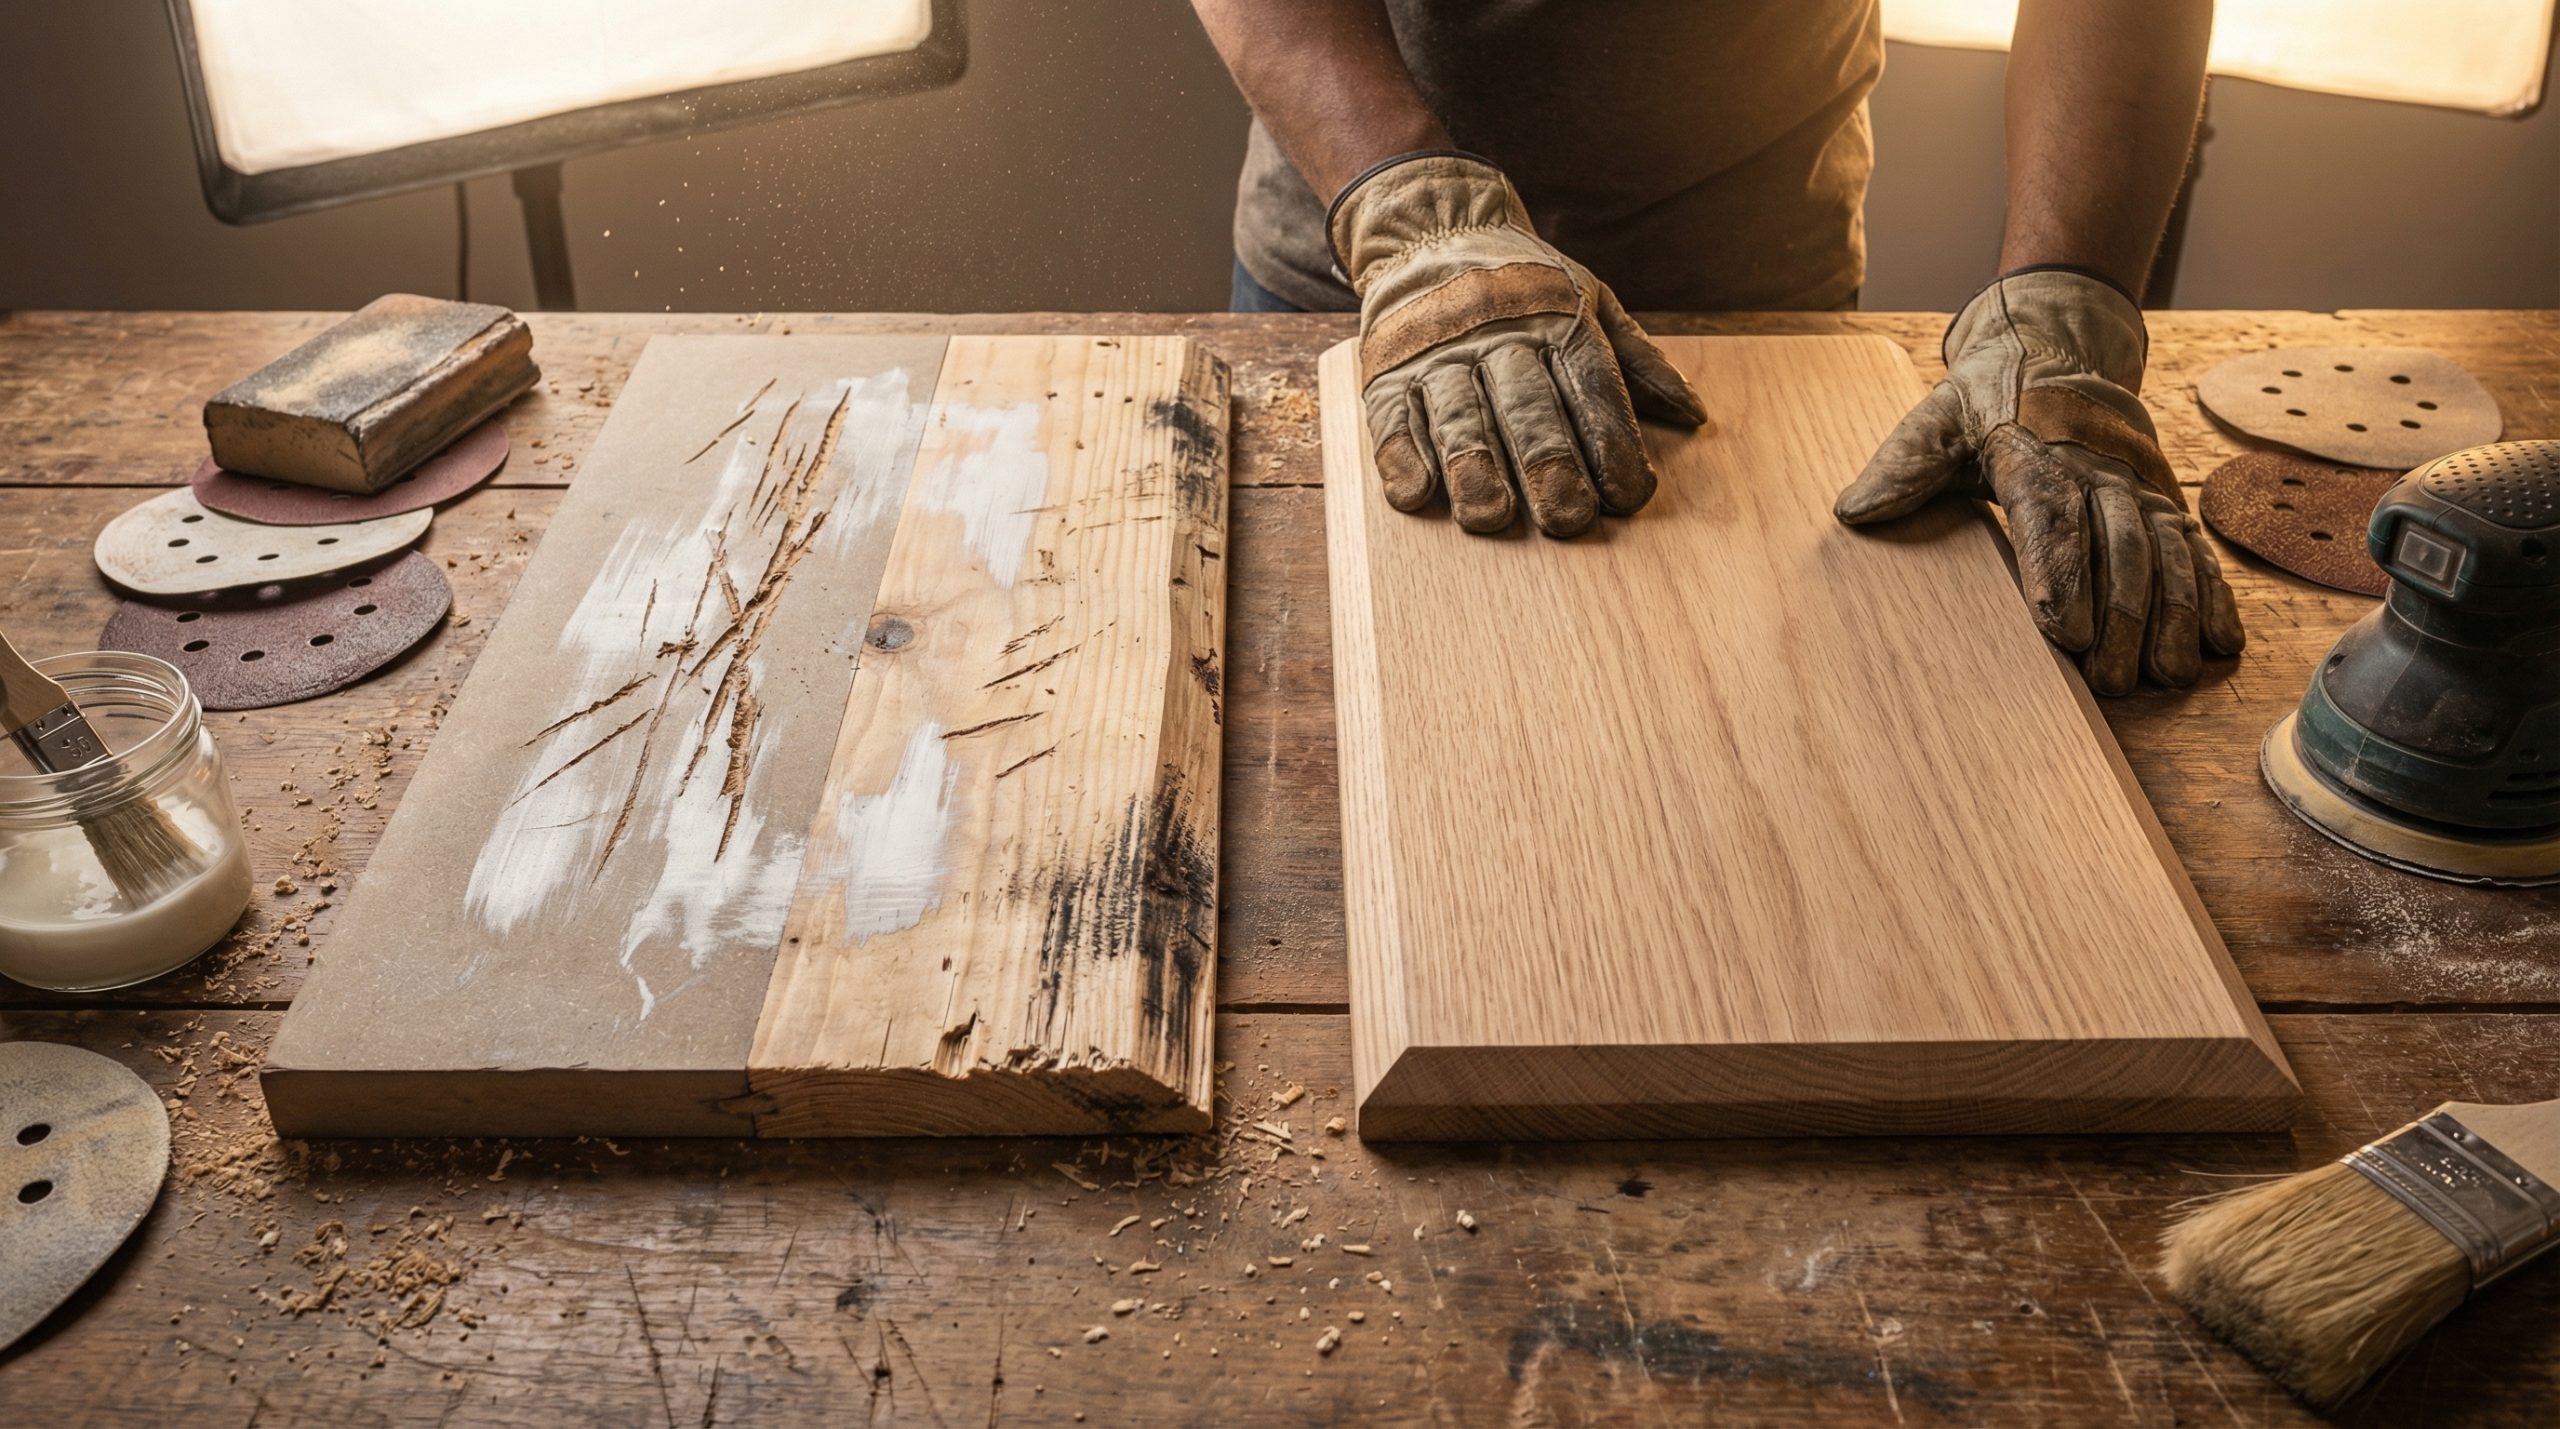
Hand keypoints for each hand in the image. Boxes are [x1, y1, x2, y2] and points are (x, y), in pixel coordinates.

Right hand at [1330, 152, 1707, 536]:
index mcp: (1558, 320)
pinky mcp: (1388, 370)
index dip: (1613, 440)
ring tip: (1490, 516)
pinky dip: (1401, 455)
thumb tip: (1695, 415)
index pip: (1592, 385)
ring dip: (1475, 467)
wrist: (1431, 226)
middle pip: (1528, 405)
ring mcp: (1439, 354)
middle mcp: (1500, 336)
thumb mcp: (1590, 298)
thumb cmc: (1524, 281)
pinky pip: (1393, 417)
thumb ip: (1637, 360)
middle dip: (1549, 463)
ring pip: (1459, 415)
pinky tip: (1417, 493)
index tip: (1630, 494)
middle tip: (1567, 516)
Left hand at [1834, 269, 2244, 693]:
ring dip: (2172, 616)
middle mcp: (2099, 470)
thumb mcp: (1935, 420)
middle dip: (2121, 616)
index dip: (2060, 572)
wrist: (2052, 348)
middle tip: (2112, 681)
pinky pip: (2194, 549)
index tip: (2063, 630)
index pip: (2051, 515)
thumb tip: (1853, 513)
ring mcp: (2139, 486)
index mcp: (2037, 452)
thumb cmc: (1984, 400)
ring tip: (2168, 676)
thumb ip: (1901, 467)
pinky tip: (2220, 643)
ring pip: (2165, 553)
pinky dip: (2211, 596)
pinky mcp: (2164, 500)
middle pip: (2119, 546)